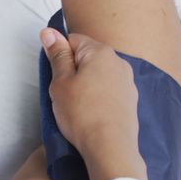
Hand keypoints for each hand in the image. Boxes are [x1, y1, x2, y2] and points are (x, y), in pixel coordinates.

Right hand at [40, 28, 147, 179]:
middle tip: (63, 94)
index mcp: (100, 52)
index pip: (73, 40)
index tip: (54, 76)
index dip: (59, 56)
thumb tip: (49, 32)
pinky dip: (98, 98)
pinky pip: (108, 91)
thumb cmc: (82, 114)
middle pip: (87, 57)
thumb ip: (57, 56)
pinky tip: (91, 114)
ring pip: (98, 75)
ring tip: (77, 108)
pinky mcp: (131, 100)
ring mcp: (128, 82)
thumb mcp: (61, 83)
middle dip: (73, 71)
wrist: (111, 147)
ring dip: (86, 85)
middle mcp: (118, 62)